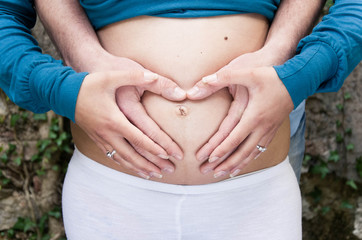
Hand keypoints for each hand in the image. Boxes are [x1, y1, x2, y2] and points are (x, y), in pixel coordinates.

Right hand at [75, 69, 185, 178]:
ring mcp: (102, 139)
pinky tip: (135, 169)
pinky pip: (114, 157)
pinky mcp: (97, 140)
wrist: (63, 93)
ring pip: (124, 159)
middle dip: (153, 164)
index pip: (140, 138)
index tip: (170, 155)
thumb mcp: (111, 76)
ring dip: (141, 168)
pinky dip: (127, 165)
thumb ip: (134, 75)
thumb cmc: (88, 84)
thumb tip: (155, 76)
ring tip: (156, 175)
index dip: (156, 148)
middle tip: (170, 170)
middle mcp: (109, 134)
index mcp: (115, 120)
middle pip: (134, 155)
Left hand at [188, 63, 292, 177]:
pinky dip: (250, 159)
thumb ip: (224, 77)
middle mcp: (262, 127)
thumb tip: (203, 81)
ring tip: (224, 174)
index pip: (234, 138)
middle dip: (224, 164)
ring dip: (237, 165)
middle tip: (209, 173)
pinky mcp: (274, 129)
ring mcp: (269, 130)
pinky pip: (261, 149)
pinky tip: (244, 163)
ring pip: (251, 154)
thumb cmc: (273, 75)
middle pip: (241, 152)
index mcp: (254, 116)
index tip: (208, 159)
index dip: (221, 150)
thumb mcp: (248, 72)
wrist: (300, 78)